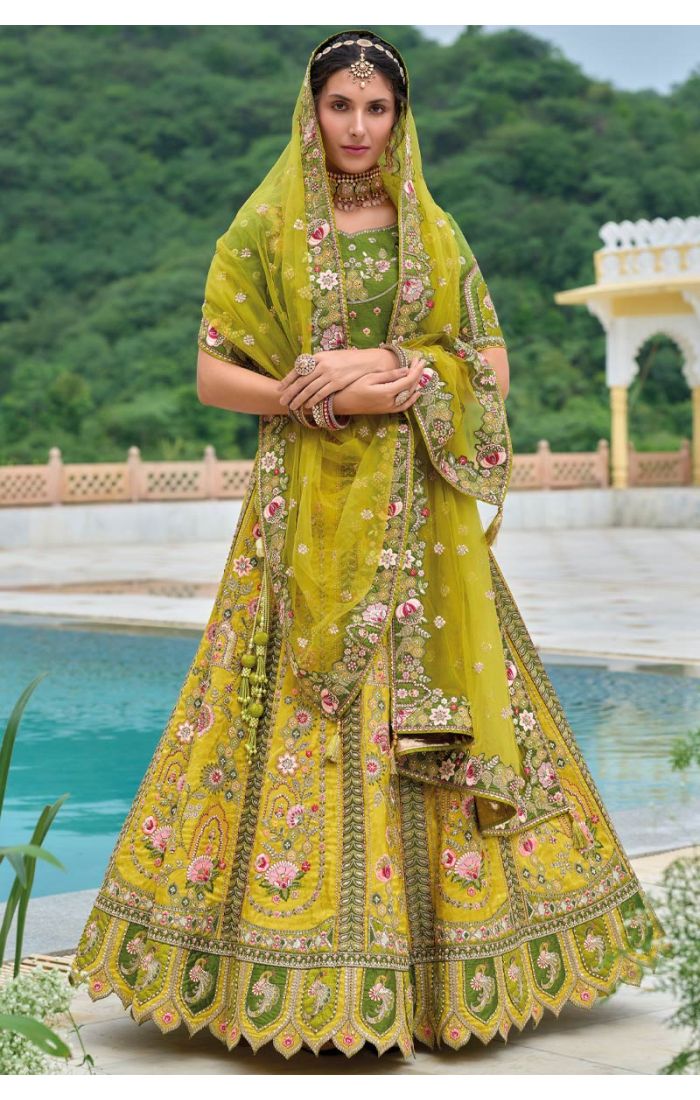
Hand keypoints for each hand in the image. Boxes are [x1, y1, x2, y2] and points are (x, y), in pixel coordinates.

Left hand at [277, 347, 395, 411]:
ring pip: (309, 389)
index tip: (280, 387)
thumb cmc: (348, 360)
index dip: (288, 379)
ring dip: (299, 399)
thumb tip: (305, 370)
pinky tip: (307, 406)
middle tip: (282, 400)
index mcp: (318, 357)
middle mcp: (321, 365)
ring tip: (292, 406)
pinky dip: (313, 400)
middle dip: (290, 392)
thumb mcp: (330, 357)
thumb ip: (318, 363)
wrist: (366, 362)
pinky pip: (321, 393)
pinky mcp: (337, 383)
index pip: (298, 369)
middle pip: (301, 381)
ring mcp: (329, 374)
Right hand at [333, 356, 427, 416]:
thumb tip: (406, 371)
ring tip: (419, 372)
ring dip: (416, 384)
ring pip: (409, 396)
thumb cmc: (354, 387)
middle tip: (420, 362)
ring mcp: (390, 408)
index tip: (420, 360)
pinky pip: (404, 406)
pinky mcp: (387, 411)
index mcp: (387, 392)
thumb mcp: (370, 378)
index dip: (416, 370)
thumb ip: (389, 375)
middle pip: (410, 387)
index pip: (408, 380)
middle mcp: (391, 402)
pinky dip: (412, 399)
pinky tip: (416, 392)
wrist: (343, 403)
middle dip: (417, 374)